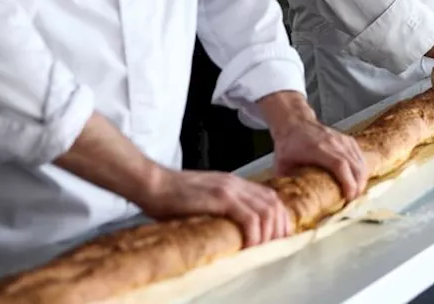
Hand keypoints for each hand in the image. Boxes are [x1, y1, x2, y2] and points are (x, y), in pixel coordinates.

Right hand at [137, 168, 290, 247]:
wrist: (152, 184)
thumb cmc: (171, 197)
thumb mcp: (203, 200)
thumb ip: (219, 209)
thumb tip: (230, 231)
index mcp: (234, 184)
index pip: (270, 198)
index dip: (279, 218)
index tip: (279, 237)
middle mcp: (236, 184)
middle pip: (274, 203)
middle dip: (280, 227)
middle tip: (276, 247)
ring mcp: (230, 189)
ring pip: (266, 211)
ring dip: (269, 233)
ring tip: (262, 250)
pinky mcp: (221, 198)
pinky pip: (249, 217)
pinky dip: (255, 234)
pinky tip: (249, 246)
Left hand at [260, 92, 368, 199]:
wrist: (295, 122)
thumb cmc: (289, 144)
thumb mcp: (281, 164)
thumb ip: (285, 183)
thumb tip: (286, 201)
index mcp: (318, 149)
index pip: (339, 164)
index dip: (348, 181)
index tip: (349, 196)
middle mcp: (333, 143)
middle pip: (354, 164)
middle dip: (358, 184)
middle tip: (354, 199)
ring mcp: (342, 140)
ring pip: (359, 160)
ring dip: (362, 178)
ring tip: (357, 192)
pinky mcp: (346, 140)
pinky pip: (359, 155)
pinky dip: (362, 168)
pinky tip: (359, 179)